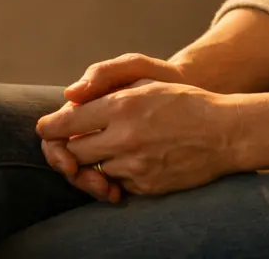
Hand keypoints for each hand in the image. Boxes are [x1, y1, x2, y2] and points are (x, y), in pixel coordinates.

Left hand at [36, 80, 240, 196]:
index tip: (45, 128)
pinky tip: (130, 160)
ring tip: (107, 148)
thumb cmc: (185, 100)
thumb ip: (107, 89)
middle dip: (68, 147)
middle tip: (71, 142)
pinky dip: (117, 174)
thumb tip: (71, 98)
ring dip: (93, 162)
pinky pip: (117, 183)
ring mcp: (134, 165)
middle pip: (73, 152)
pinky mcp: (145, 186)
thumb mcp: (146, 82)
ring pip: (93, 171)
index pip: (68, 122)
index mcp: (122, 106)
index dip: (50, 127)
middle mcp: (123, 138)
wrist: (223, 132)